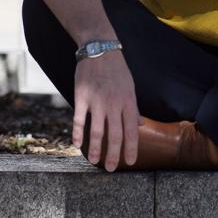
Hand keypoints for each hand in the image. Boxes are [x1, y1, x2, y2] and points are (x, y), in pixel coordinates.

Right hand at [71, 52, 142, 171]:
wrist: (100, 49)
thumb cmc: (117, 70)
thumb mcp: (130, 87)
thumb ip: (133, 108)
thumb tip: (140, 125)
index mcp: (129, 101)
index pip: (132, 130)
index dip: (131, 148)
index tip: (130, 162)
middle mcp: (114, 103)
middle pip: (115, 135)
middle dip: (114, 155)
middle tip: (111, 169)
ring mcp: (97, 100)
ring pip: (96, 131)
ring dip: (95, 149)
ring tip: (94, 161)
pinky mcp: (82, 96)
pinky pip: (79, 119)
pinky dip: (78, 134)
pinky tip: (77, 145)